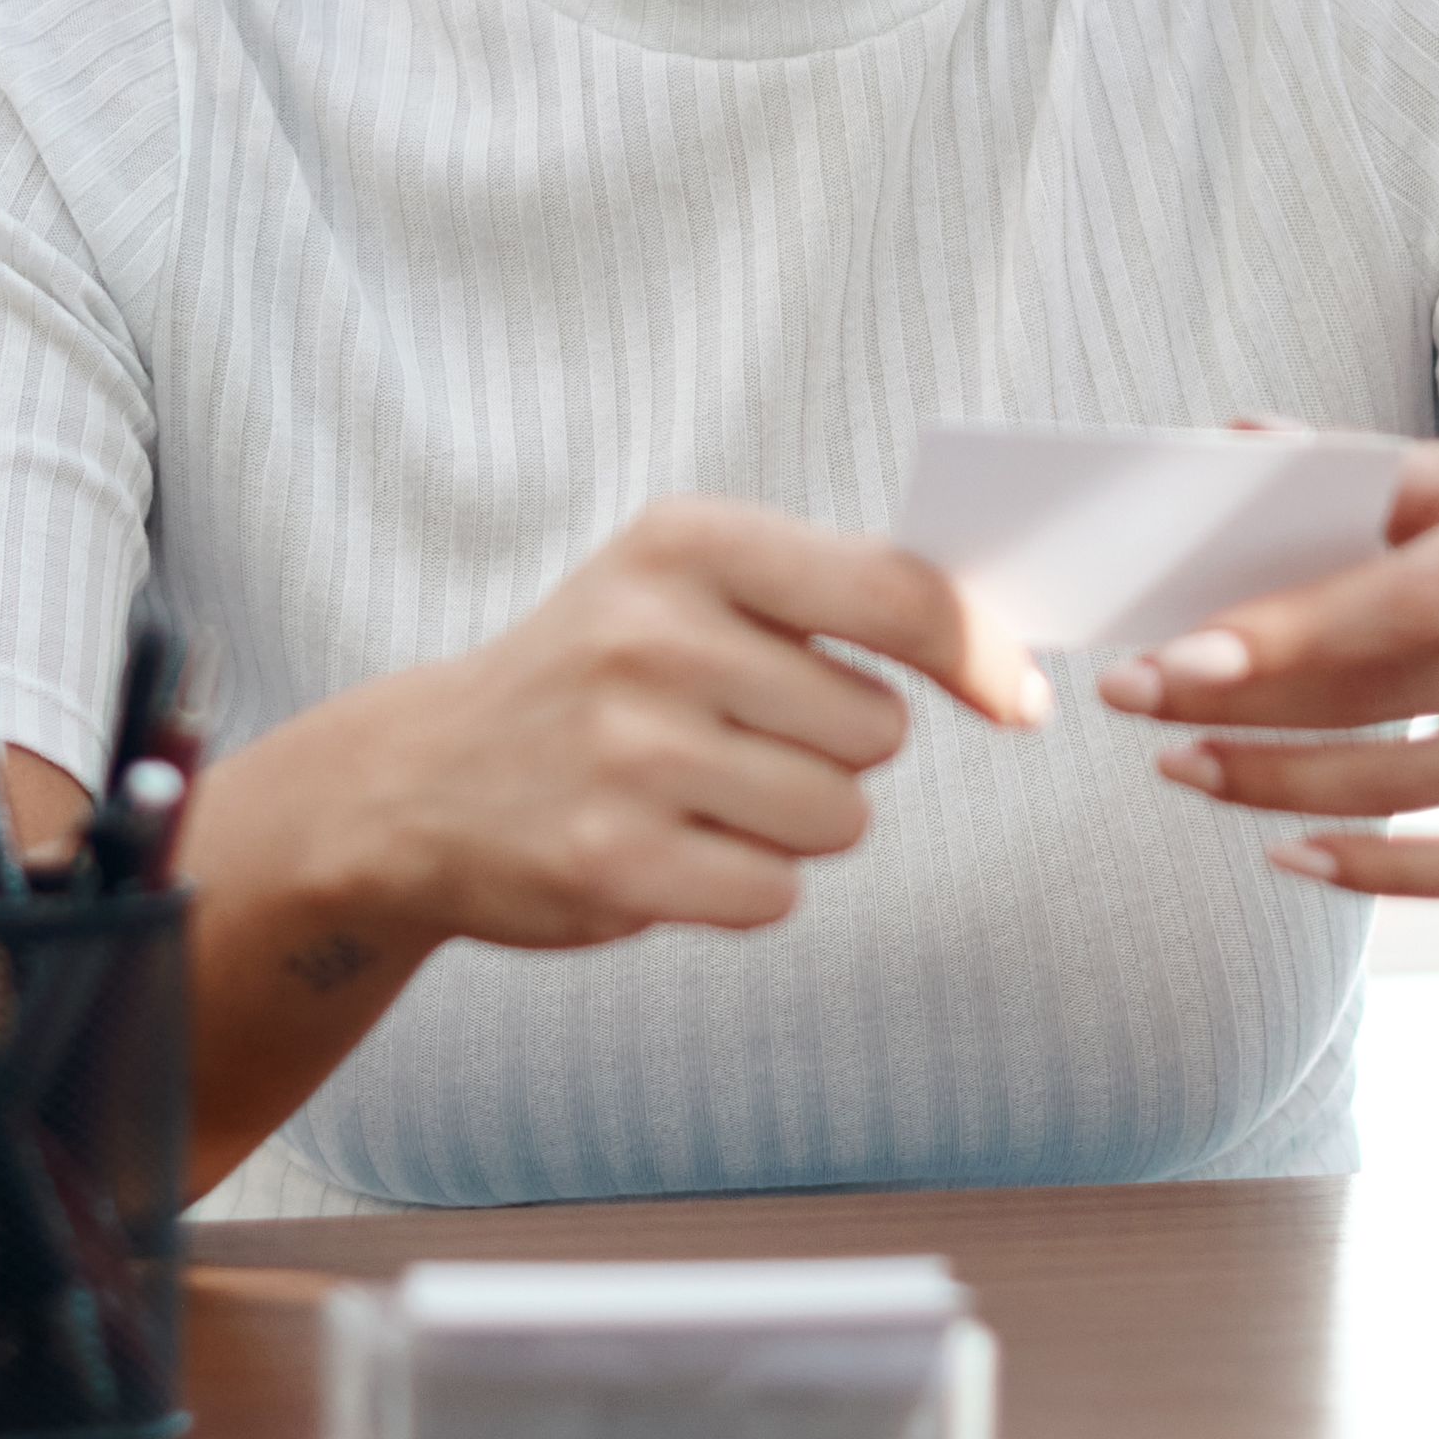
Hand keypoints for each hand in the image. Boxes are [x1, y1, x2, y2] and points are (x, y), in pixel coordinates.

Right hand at [263, 497, 1013, 955]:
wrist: (420, 782)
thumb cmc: (598, 675)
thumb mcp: (685, 584)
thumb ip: (835, 592)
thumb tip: (1005, 652)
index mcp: (687, 543)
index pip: (896, 594)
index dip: (980, 654)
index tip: (1018, 699)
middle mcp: (653, 637)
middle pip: (876, 729)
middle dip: (838, 748)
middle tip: (744, 737)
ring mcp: (627, 753)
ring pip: (838, 818)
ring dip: (797, 823)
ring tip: (703, 793)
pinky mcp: (612, 861)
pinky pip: (776, 894)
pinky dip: (745, 885)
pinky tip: (671, 847)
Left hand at [1096, 443, 1438, 893]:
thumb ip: (1371, 476)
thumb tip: (1224, 454)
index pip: (1401, 596)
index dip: (1282, 635)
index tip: (1171, 659)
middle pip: (1395, 695)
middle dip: (1249, 708)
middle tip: (1135, 704)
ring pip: (1421, 788)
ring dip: (1283, 788)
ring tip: (1187, 769)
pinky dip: (1379, 872)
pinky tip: (1290, 854)